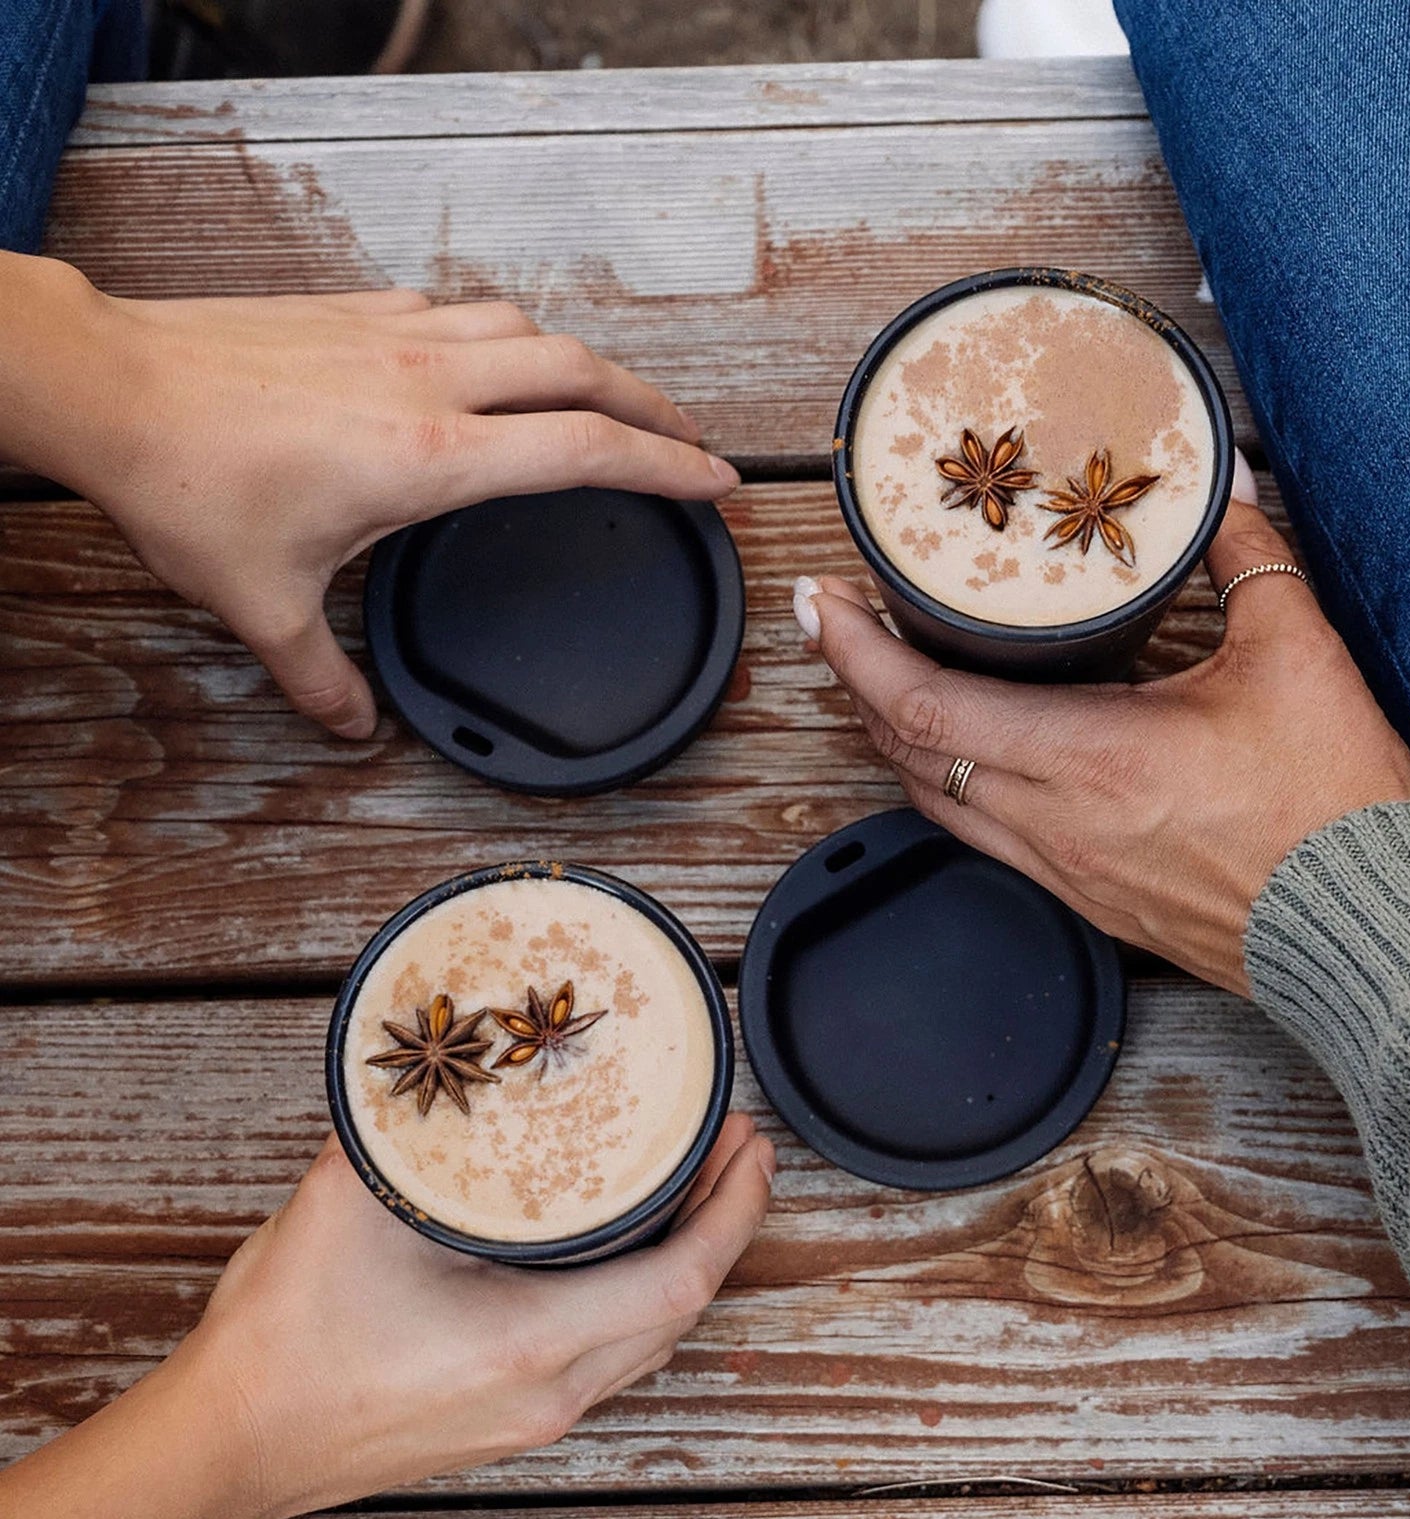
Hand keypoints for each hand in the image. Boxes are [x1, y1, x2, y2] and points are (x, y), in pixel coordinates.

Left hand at [0, 254, 739, 737]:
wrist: (107, 384)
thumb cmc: (186, 479)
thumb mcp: (260, 603)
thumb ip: (320, 677)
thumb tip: (352, 727)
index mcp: (429, 457)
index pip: (586, 451)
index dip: (668, 465)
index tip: (716, 482)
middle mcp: (430, 384)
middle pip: (585, 373)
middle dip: (657, 407)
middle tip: (693, 441)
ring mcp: (397, 338)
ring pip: (532, 330)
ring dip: (589, 365)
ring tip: (613, 401)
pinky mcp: (360, 314)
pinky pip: (467, 313)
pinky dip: (514, 338)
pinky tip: (505, 363)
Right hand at [0, 1120, 772, 1518]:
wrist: (229, 1446)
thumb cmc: (286, 1343)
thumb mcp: (352, 1203)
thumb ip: (410, 1121)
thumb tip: (449, 1052)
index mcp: (529, 1342)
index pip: (683, 1277)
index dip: (735, 1208)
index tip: (752, 1145)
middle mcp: (549, 1393)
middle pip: (682, 1307)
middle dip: (723, 1220)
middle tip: (732, 1144)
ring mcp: (531, 1415)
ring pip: (651, 1336)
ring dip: (686, 1258)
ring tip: (695, 1183)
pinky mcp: (508, 1419)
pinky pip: (611, 1353)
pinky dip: (641, 1294)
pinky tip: (624, 1248)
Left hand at [797, 478, 1409, 993]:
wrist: (1365, 931)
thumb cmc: (1333, 809)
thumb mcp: (1295, 656)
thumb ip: (1248, 557)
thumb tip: (1223, 491)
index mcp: (1087, 756)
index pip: (922, 703)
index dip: (854, 651)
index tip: (821, 604)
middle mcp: (1051, 819)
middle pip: (906, 749)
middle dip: (854, 681)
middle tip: (839, 621)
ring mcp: (1059, 867)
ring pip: (932, 799)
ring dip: (892, 735)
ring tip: (882, 675)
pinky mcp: (1082, 897)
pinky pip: (978, 834)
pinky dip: (943, 781)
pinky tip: (956, 748)